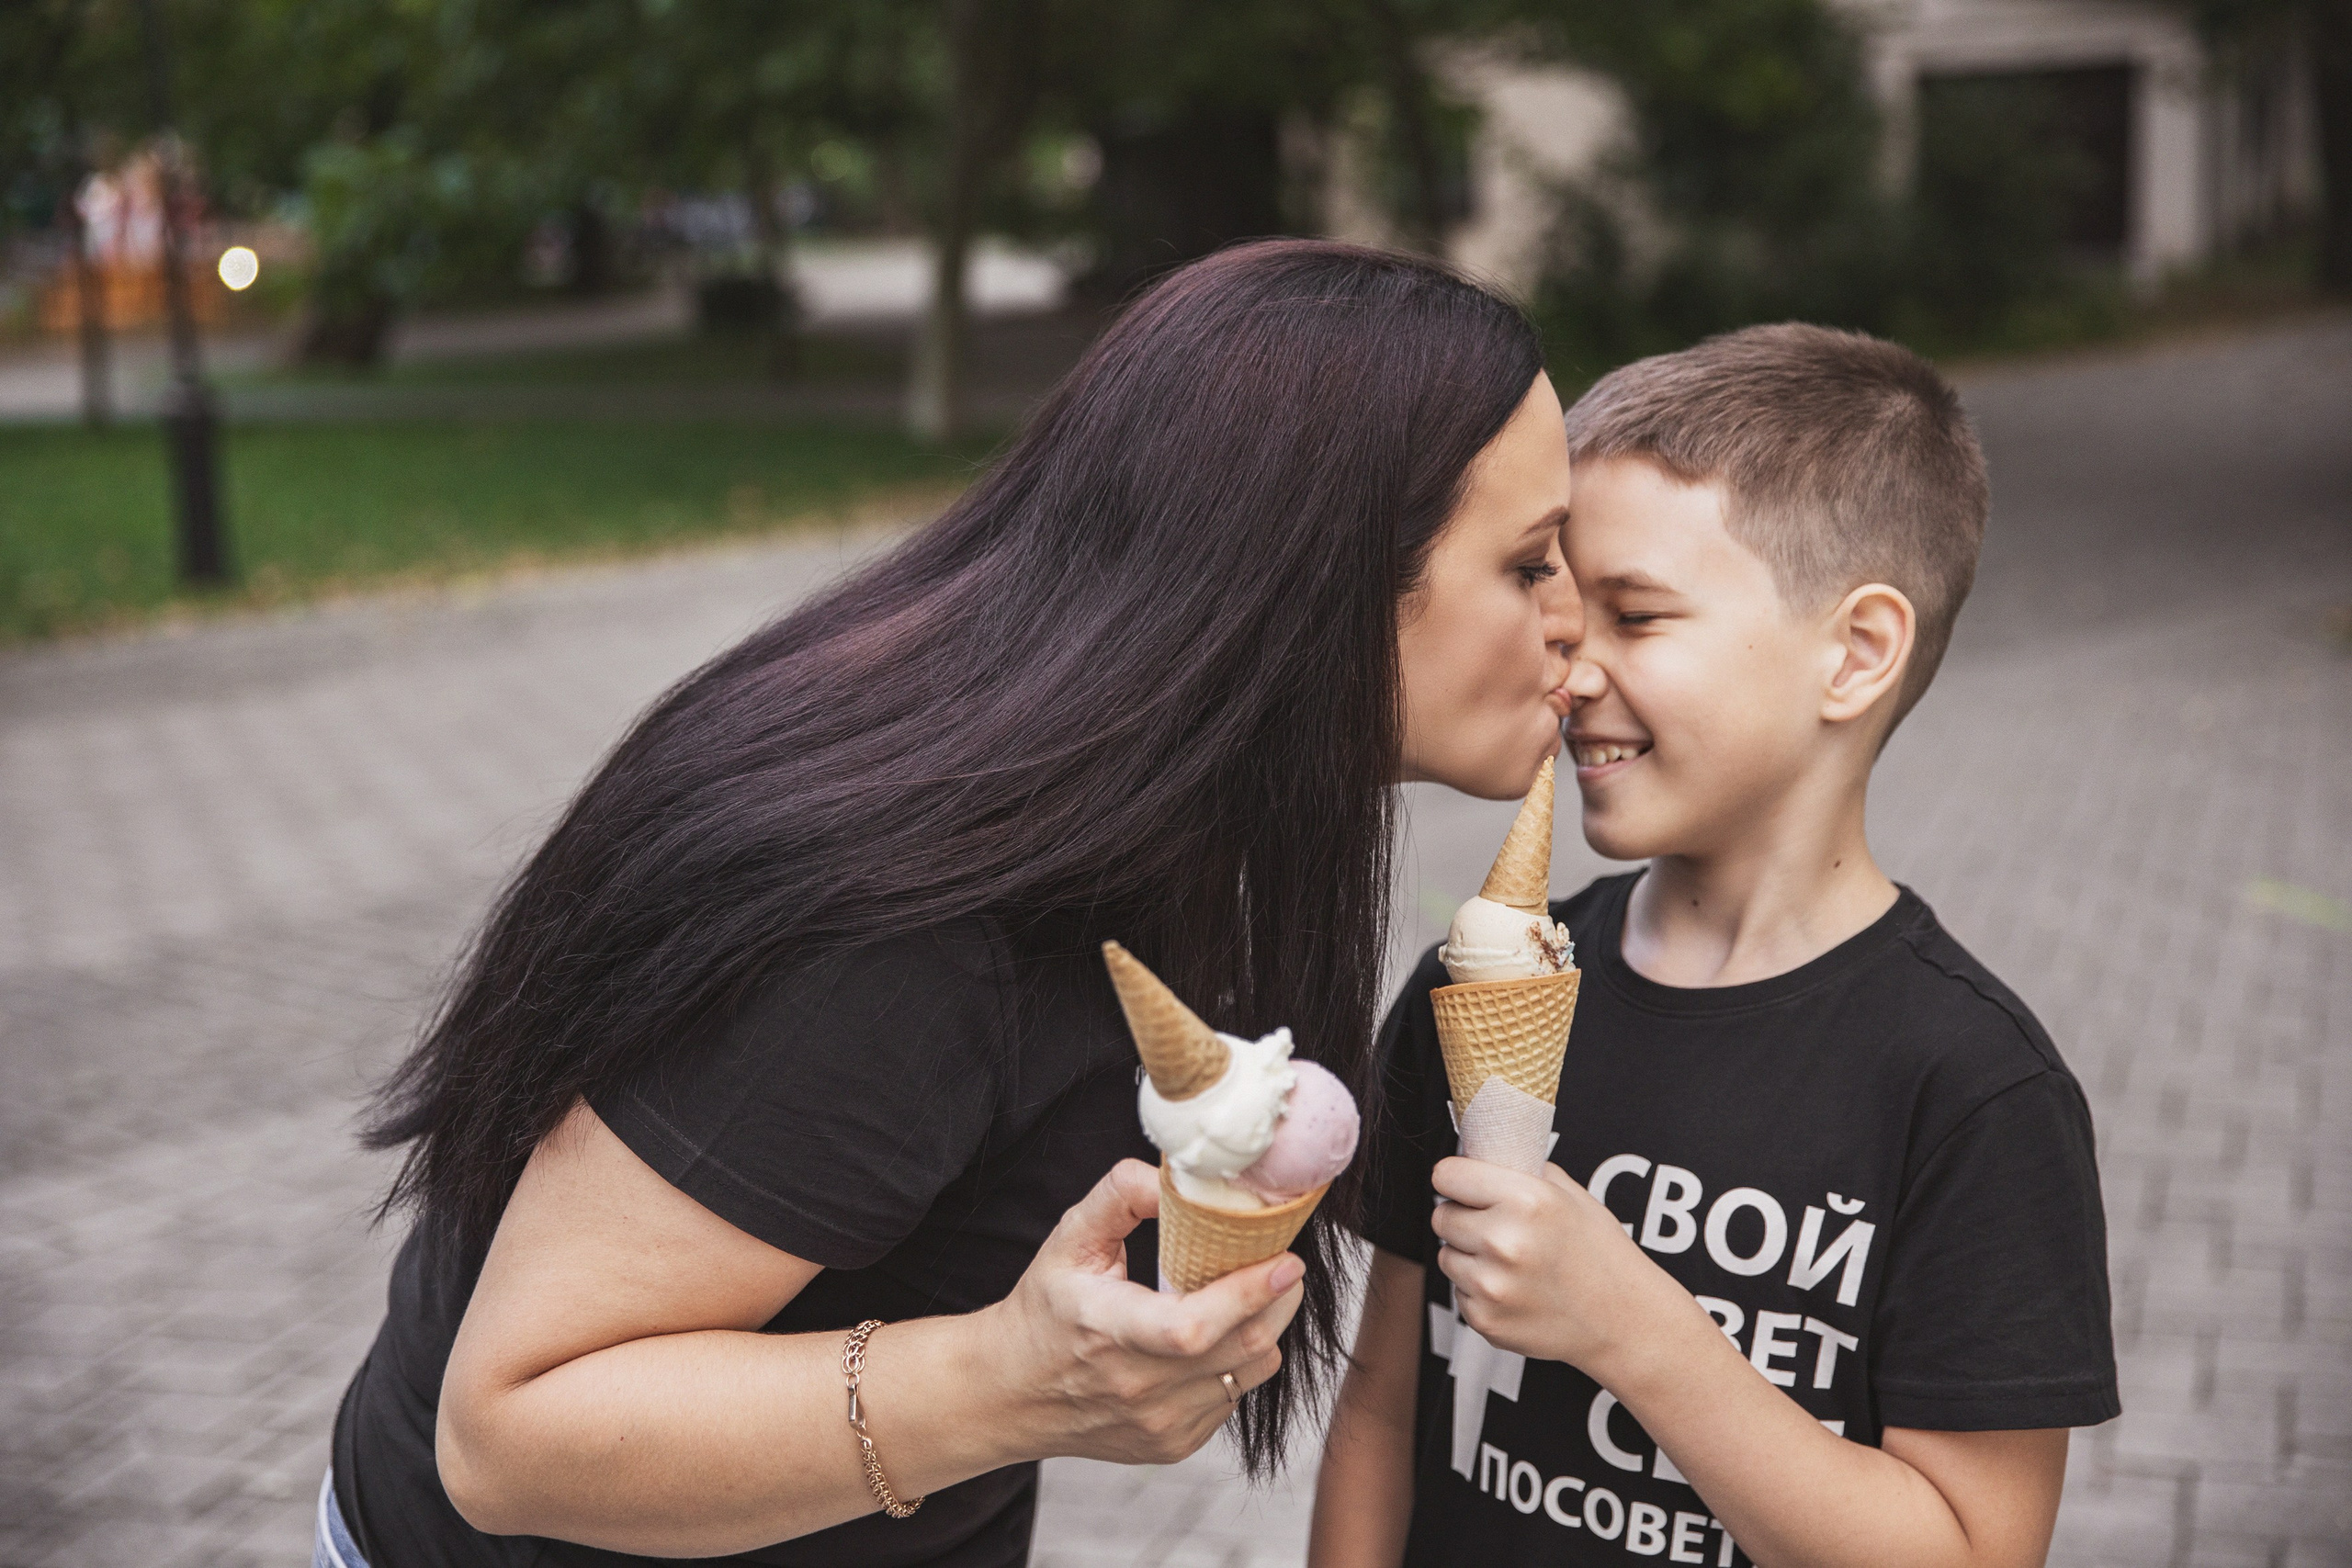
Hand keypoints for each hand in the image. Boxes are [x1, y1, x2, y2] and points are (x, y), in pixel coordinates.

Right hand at [988, 1159, 1304, 1464]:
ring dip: (1264, 1329)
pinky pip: (1234, 1397)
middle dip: (1278, 1300)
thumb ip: (1122, 1194)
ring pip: (1251, 1373)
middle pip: (1242, 1348)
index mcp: (1107, 1331)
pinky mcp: (1173, 1444)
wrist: (1010, 1394)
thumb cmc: (1045, 1309)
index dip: (1247, 1295)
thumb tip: (1180, 1179)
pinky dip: (1238, 1363)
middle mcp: (1136, 1388)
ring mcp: (1159, 1424)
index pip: (1192, 1327)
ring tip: (1245, 1298)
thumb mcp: (1069, 1239)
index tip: (1286, 1262)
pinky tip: (1211, 1341)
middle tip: (1282, 1264)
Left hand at [1430, 1155, 1687, 1377]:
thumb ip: (1522, 1171)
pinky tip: (1515, 1290)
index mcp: (1526, 1200)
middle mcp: (1504, 1242)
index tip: (1464, 1186)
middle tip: (1496, 1228)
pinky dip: (1479, 1291)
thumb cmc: (1601, 1255)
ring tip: (1511, 1263)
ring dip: (1469, 1256)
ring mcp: (1492, 1285)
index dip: (1456, 1180)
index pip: (1447, 1175)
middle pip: (1441, 1216)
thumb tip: (1479, 1157)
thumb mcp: (1571, 1195)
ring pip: (1446, 1256)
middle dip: (1463, 1218)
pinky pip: (1459, 1292)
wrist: (1624, 1320)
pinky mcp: (1486, 1320)